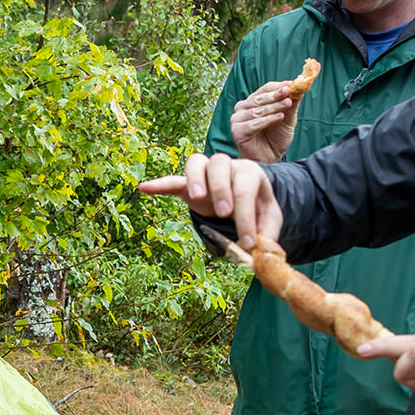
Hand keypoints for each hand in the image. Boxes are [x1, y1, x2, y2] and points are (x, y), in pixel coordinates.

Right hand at [138, 153, 283, 247]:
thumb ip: (268, 234)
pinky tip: (145, 188)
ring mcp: (206, 172)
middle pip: (220, 164)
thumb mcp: (269, 220)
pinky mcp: (188, 183)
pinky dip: (159, 184)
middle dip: (222, 188)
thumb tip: (262, 252)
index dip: (246, 216)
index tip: (246, 242)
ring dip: (196, 179)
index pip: (246, 188)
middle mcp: (228, 166)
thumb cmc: (257, 209)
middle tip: (224, 213)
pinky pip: (172, 180)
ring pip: (197, 162)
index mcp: (250, 173)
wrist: (246, 200)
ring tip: (197, 198)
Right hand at [227, 78, 303, 164]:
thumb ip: (291, 105)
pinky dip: (267, 120)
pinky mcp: (237, 131)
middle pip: (259, 98)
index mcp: (253, 102)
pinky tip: (279, 117)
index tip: (291, 84)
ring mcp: (237, 120)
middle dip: (276, 95)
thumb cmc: (276, 138)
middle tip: (288, 91)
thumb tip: (298, 88)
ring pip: (257, 110)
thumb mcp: (287, 119)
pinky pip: (253, 124)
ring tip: (287, 104)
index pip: (264, 89)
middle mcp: (242, 108)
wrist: (271, 159)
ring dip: (274, 107)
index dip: (278, 86)